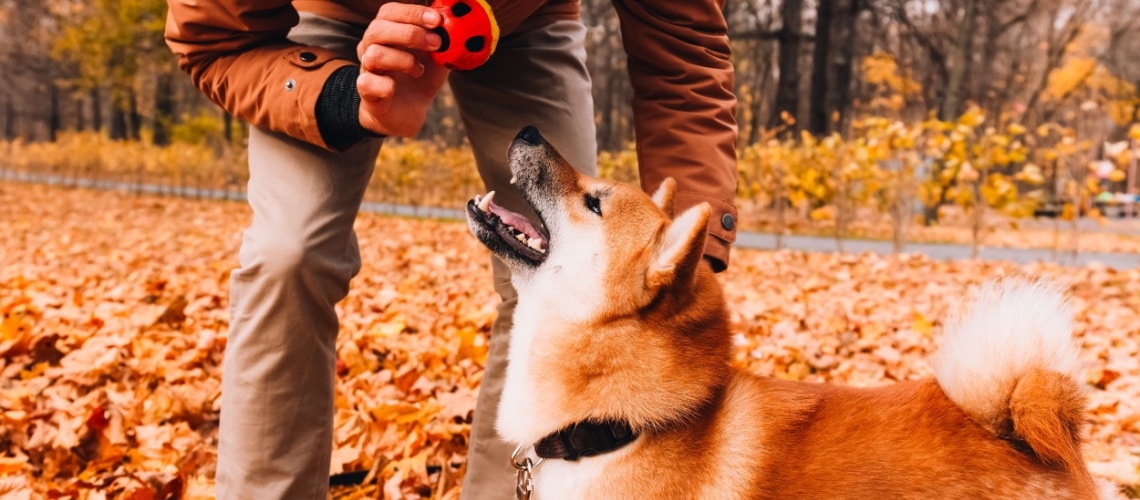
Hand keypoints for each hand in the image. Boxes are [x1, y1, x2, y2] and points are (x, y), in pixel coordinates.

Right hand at [356, 3, 449, 136]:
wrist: (408, 111)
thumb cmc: (420, 77)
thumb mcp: (437, 55)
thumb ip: (445, 39)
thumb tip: (458, 23)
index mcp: (387, 32)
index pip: (390, 11)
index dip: (413, 12)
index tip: (437, 20)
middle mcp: (372, 46)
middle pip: (378, 29)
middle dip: (410, 33)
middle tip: (436, 43)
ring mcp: (367, 69)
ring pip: (374, 54)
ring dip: (403, 60)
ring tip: (419, 70)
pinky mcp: (367, 92)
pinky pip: (367, 83)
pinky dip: (385, 85)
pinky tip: (395, 88)